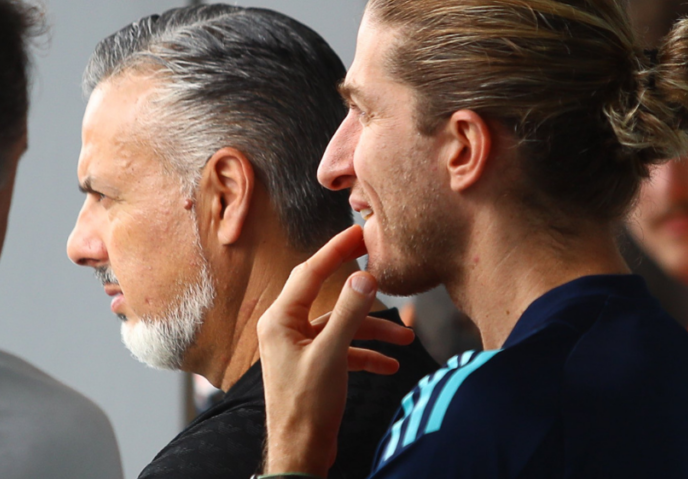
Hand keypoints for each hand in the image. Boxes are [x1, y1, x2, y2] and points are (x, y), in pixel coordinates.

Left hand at [258, 225, 414, 476]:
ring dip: (374, 330)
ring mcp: (301, 348)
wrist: (300, 454)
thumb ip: (349, 314)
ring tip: (407, 337)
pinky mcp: (315, 366)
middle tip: (381, 263)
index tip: (358, 233)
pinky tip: (390, 366)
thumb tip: (365, 278)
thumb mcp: (331, 355)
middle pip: (329, 294)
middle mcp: (287, 329)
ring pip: (343, 326)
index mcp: (281, 320)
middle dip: (361, 289)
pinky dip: (368, 354)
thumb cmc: (305, 407)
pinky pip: (345, 349)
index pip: (310, 272)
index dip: (336, 251)